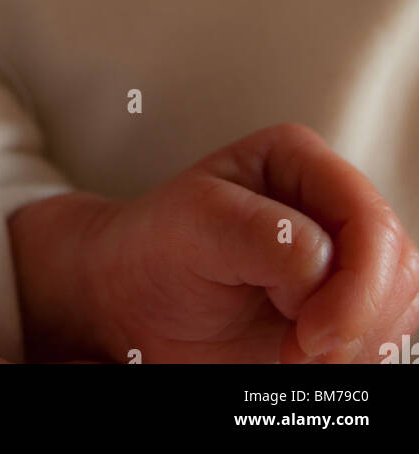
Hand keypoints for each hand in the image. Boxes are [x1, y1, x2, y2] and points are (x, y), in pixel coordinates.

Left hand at [9, 123, 418, 363]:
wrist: (133, 301)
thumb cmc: (157, 247)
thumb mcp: (196, 224)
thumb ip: (266, 236)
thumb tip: (323, 271)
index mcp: (300, 161)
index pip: (370, 223)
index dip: (357, 287)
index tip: (309, 336)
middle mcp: (330, 205)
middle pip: (398, 267)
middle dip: (361, 323)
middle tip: (301, 354)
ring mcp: (342, 258)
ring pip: (401, 306)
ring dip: (362, 346)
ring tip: (297, 356)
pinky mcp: (342, 306)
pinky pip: (384, 338)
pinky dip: (358, 361)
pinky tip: (309, 362)